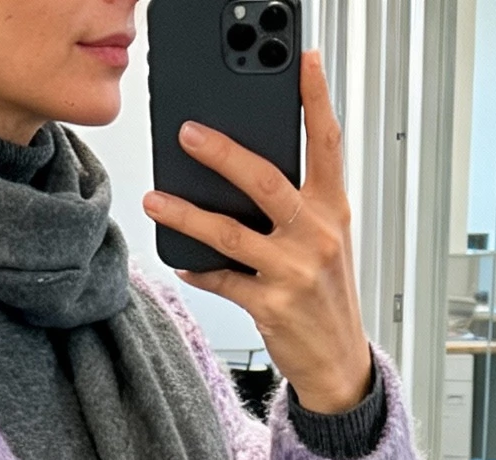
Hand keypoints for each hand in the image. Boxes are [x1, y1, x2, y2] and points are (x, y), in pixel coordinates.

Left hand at [142, 50, 372, 415]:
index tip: (304, 61)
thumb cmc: (327, 297)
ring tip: (156, 198)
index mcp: (332, 211)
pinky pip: (222, 280)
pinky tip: (181, 258)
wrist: (339, 362)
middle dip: (222, 153)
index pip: (327, 144)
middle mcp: (316, 237)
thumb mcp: (327, 242)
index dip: (316, 99)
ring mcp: (293, 273)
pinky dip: (198, 268)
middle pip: (265, 181)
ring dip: (186, 214)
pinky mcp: (271, 307)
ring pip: (230, 233)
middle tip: (188, 132)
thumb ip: (300, 204)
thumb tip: (247, 172)